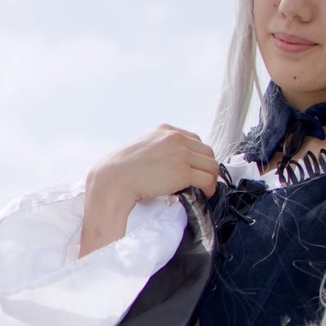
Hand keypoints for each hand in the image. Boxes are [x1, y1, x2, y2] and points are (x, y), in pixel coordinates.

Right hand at [81, 125, 217, 256]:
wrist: (114, 179)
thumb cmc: (121, 170)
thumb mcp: (142, 149)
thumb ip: (158, 151)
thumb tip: (169, 166)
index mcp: (165, 130)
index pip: (194, 140)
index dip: (198, 158)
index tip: (195, 170)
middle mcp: (175, 138)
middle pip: (207, 152)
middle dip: (206, 168)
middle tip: (202, 182)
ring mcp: (181, 153)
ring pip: (211, 166)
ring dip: (210, 179)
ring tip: (204, 190)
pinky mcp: (183, 171)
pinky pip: (208, 179)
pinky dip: (209, 189)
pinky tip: (204, 195)